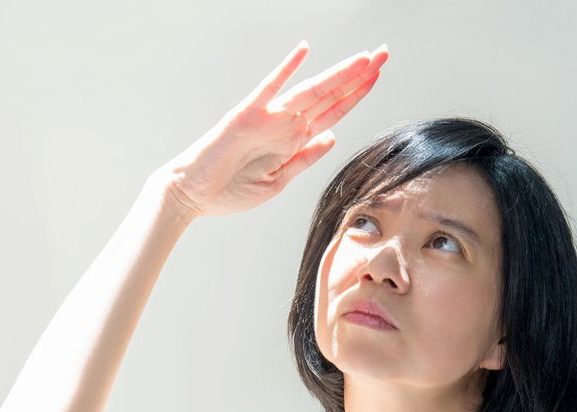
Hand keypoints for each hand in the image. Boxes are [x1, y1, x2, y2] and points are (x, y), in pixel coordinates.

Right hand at [157, 41, 387, 219]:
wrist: (192, 194)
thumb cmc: (230, 191)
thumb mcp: (278, 181)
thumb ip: (304, 159)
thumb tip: (332, 136)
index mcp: (292, 140)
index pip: (332, 112)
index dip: (356, 95)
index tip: (377, 77)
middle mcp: (284, 124)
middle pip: (329, 95)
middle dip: (358, 76)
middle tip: (384, 54)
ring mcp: (266, 118)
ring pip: (310, 90)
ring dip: (337, 74)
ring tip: (365, 59)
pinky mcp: (245, 115)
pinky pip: (269, 88)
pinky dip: (286, 70)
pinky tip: (304, 51)